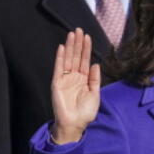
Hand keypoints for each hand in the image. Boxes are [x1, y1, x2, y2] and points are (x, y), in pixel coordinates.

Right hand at [51, 28, 99, 143]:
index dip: (86, 49)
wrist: (75, 124)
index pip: (84, 60)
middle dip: (77, 43)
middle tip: (78, 30)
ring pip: (68, 59)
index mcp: (83, 79)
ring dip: (70, 47)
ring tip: (72, 34)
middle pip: (76, 57)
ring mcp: (65, 79)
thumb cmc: (85, 112)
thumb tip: (95, 64)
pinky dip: (60, 58)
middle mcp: (73, 77)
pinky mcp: (57, 83)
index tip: (87, 36)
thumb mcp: (95, 94)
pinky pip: (59, 68)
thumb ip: (95, 79)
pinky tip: (62, 48)